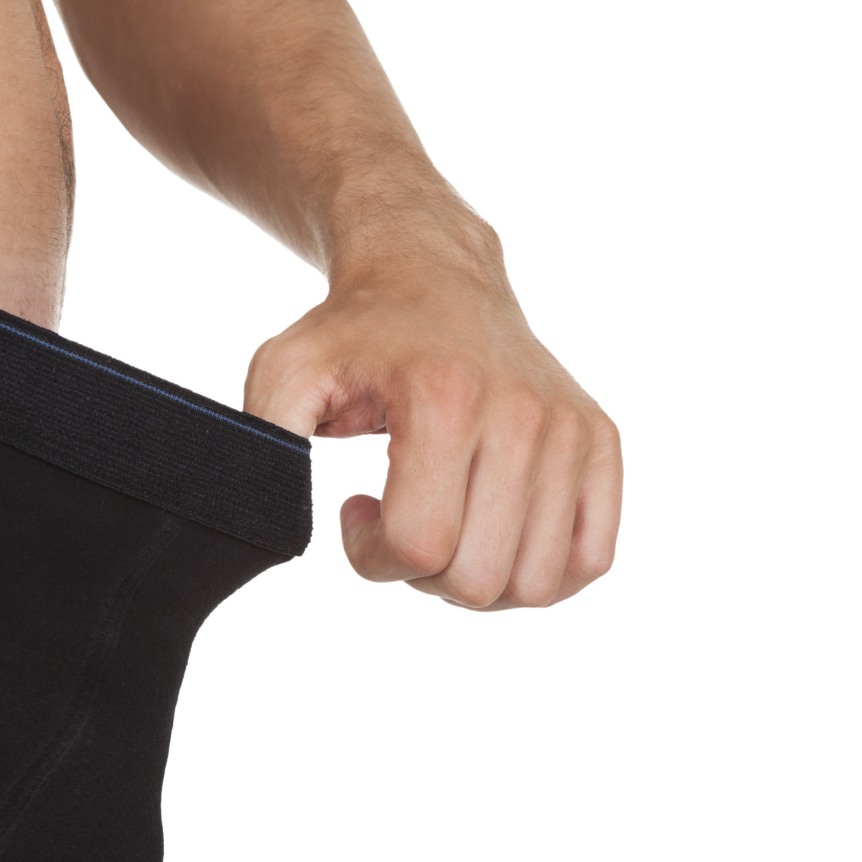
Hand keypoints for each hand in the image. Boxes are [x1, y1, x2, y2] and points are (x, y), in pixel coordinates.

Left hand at [244, 230, 621, 608]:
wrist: (434, 275)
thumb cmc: (353, 334)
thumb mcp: (283, 373)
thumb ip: (261, 444)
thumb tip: (268, 522)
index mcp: (445, 399)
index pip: (419, 547)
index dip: (370, 557)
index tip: (354, 509)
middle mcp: (522, 414)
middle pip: (477, 580)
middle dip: (421, 575)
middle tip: (401, 521)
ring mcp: (570, 431)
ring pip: (535, 585)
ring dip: (479, 580)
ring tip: (447, 525)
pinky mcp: (600, 443)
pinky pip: (591, 560)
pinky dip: (541, 573)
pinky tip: (495, 533)